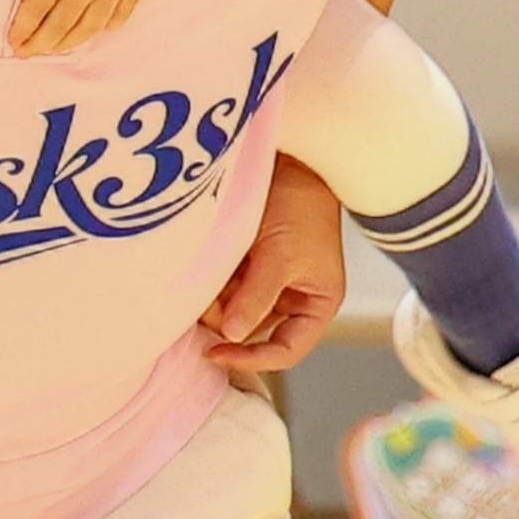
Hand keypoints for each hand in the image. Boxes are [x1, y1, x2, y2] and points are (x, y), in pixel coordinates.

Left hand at [5, 0, 160, 56]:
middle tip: (26, 55)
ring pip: (90, 26)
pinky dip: (108, 27)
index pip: (37, 7)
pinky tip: (100, 31)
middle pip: (61, 23)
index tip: (13, 42)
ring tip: (56, 50)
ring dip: (70, 42)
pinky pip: (121, 14)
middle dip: (41, 43)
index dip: (23, 27)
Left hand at [197, 154, 347, 372]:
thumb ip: (256, 297)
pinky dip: (210, 283)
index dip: (251, 358)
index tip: (214, 352)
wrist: (289, 160)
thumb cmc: (299, 205)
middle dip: (226, 321)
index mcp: (316, 305)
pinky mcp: (245, 265)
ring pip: (232, 310)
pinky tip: (204, 267)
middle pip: (253, 332)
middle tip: (202, 302)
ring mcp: (266, 282)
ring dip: (214, 300)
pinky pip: (222, 288)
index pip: (285, 351)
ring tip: (207, 273)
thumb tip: (230, 335)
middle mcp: (292, 299)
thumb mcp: (281, 256)